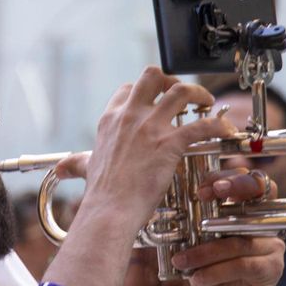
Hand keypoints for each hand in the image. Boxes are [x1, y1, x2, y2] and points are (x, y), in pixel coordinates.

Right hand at [76, 68, 238, 242]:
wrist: (110, 209)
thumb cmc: (100, 193)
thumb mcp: (86, 168)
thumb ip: (76, 163)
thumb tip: (60, 167)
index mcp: (110, 119)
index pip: (128, 89)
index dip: (144, 91)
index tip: (154, 99)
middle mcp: (130, 116)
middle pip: (152, 76)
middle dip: (171, 80)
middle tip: (182, 94)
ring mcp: (150, 128)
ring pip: (180, 90)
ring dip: (198, 93)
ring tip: (206, 103)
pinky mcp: (170, 143)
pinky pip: (201, 124)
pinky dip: (217, 124)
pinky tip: (225, 130)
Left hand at [170, 169, 284, 285]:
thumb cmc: (208, 275)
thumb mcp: (197, 245)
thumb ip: (194, 223)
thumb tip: (171, 201)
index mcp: (250, 213)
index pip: (250, 182)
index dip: (229, 178)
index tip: (201, 187)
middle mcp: (267, 225)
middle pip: (259, 195)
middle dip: (231, 190)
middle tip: (202, 196)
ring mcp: (273, 247)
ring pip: (239, 239)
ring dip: (206, 250)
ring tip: (181, 259)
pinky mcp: (271, 271)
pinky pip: (243, 264)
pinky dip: (215, 271)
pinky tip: (196, 278)